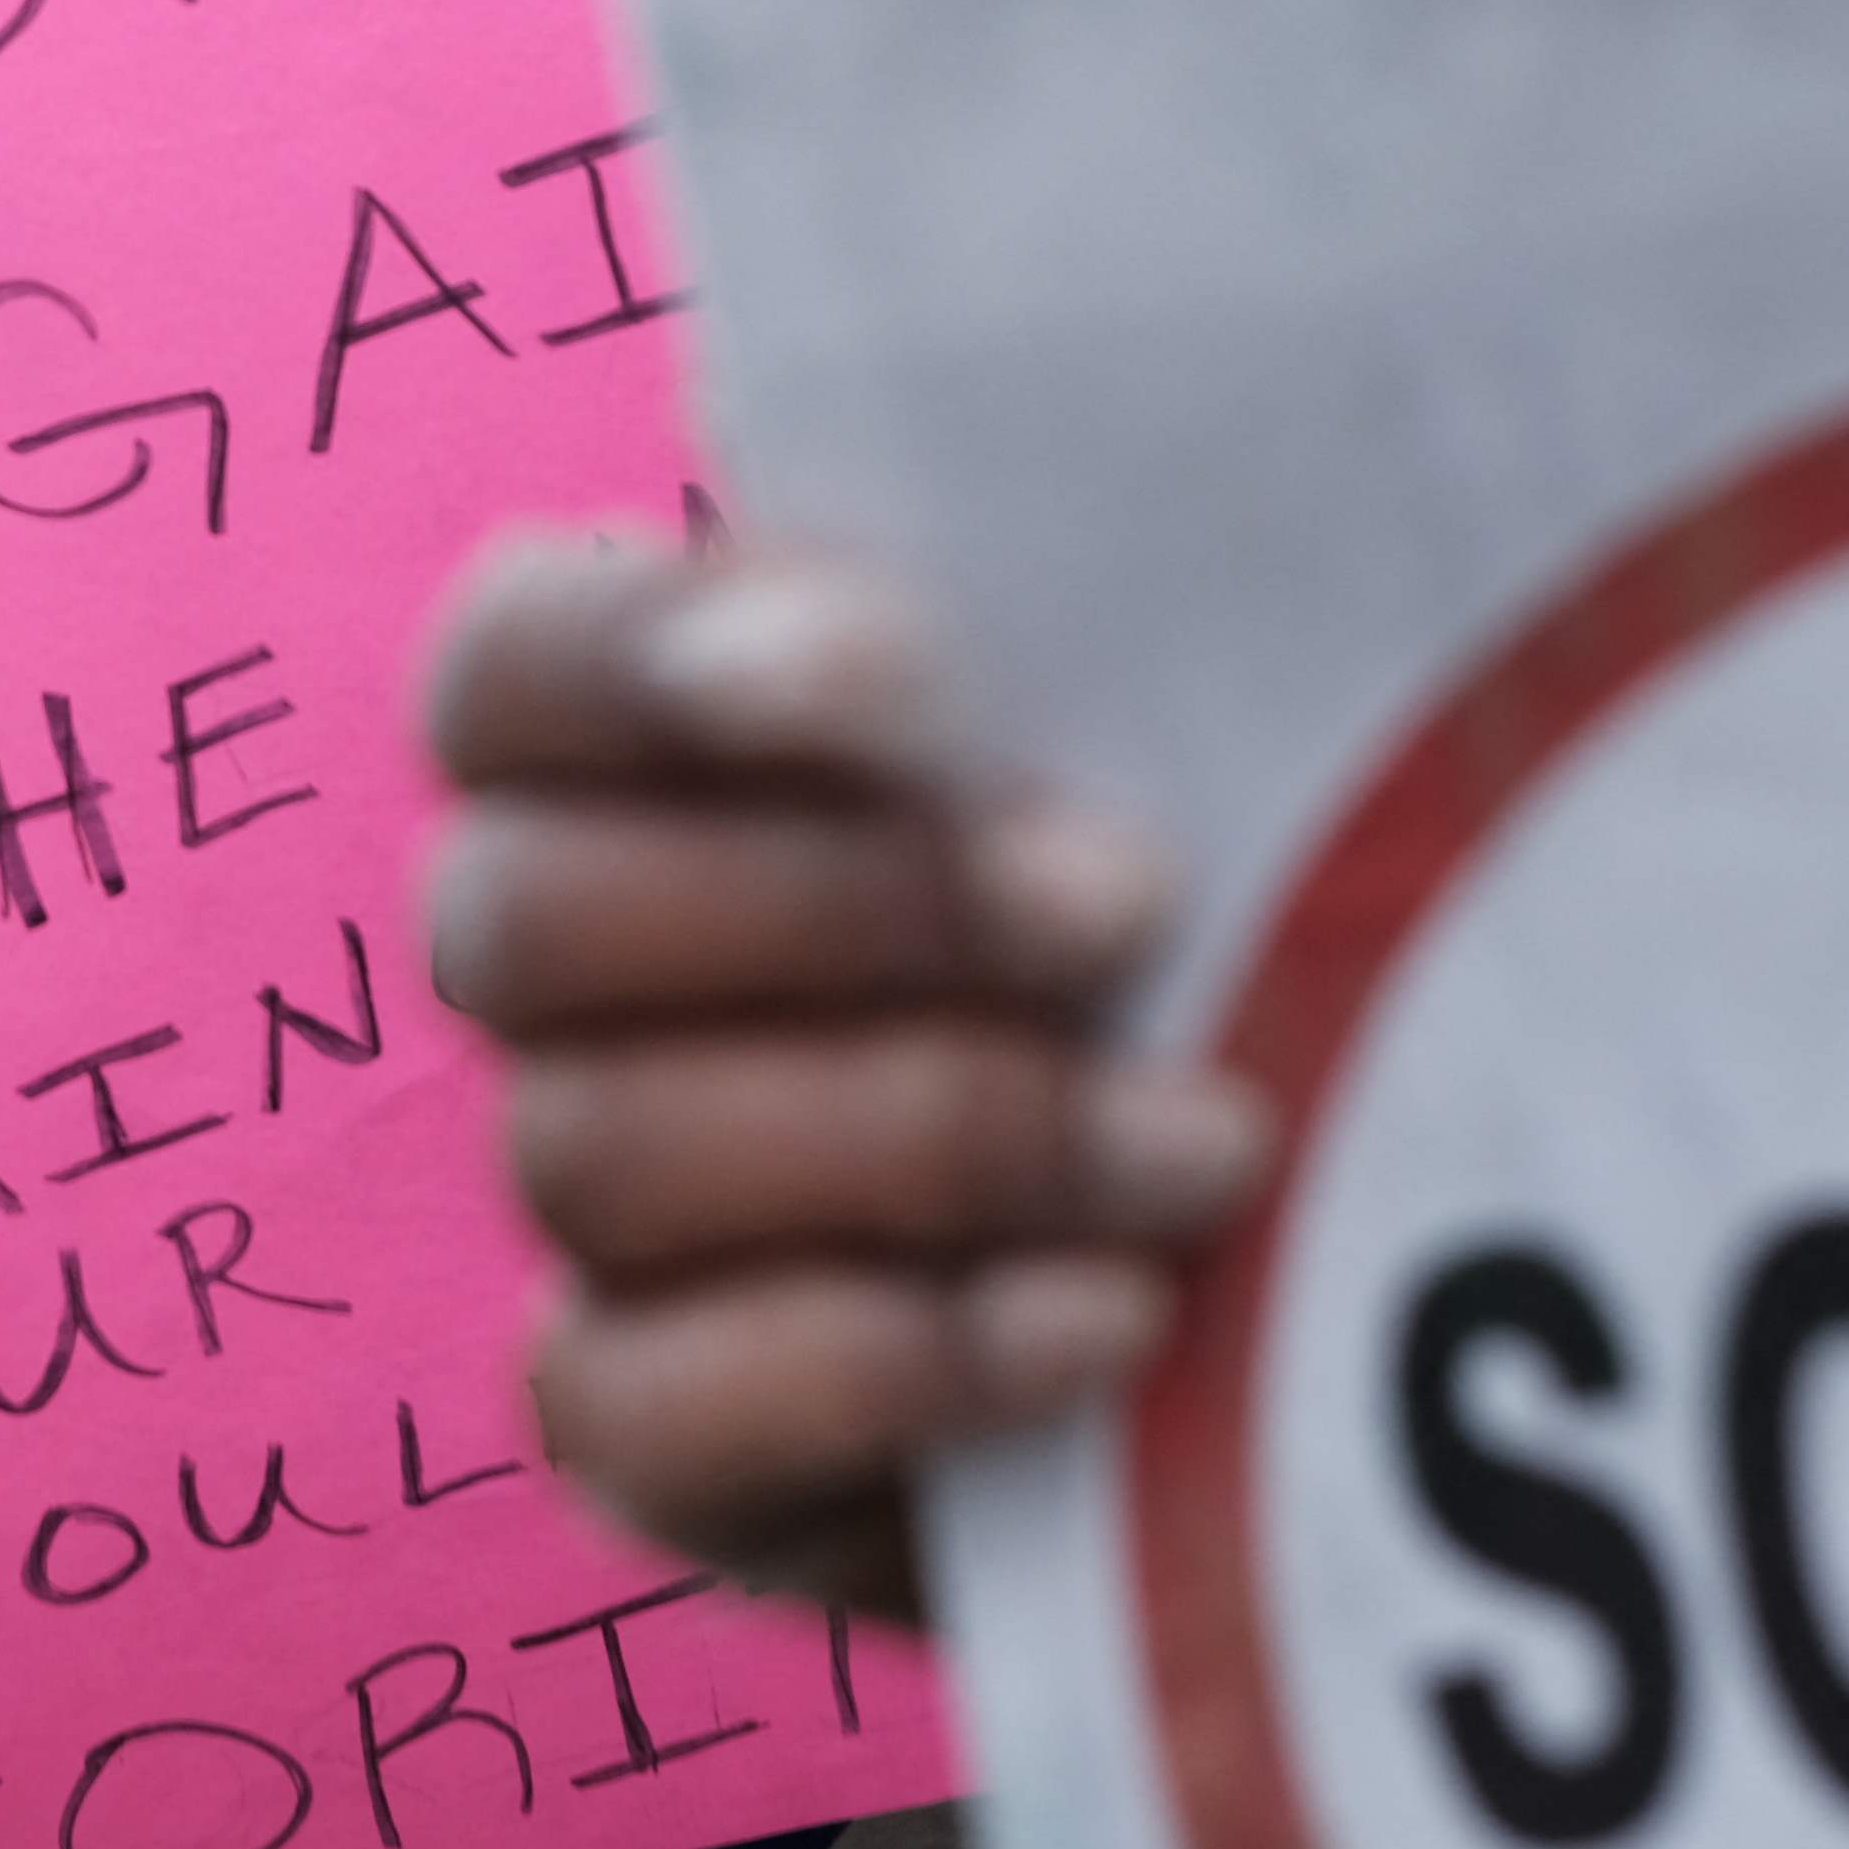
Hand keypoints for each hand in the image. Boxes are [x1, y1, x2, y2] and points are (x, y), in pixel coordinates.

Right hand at [426, 539, 1271, 1619]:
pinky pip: (636, 1412)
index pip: (507, 668)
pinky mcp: (646, 1434)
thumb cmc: (1241, 880)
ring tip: (1209, 1137)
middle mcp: (550, 964)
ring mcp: (580, 1208)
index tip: (899, 669)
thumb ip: (1114, 594)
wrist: (1341, 1251)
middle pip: (520, 920)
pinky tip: (1116, 1318)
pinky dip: (890, 1359)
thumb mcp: (1193, 710)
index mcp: (624, 743)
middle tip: (1132, 898)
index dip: (641, 657)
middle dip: (842, 907)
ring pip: (592, 1157)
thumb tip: (1198, 414)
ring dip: (928, 1135)